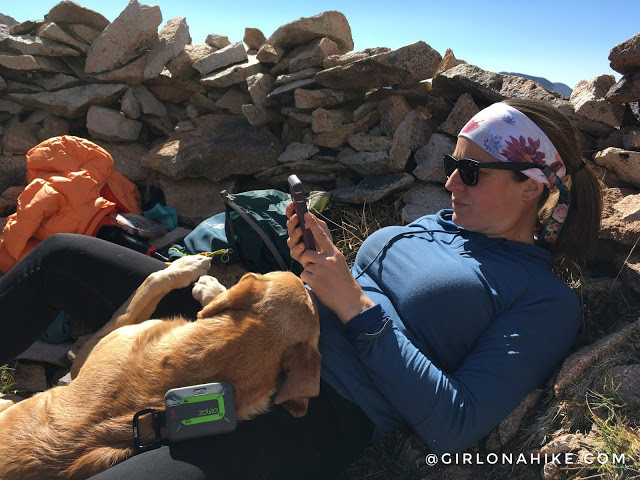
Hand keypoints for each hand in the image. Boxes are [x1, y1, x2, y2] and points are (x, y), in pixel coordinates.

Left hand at [286, 203, 373, 322]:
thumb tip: (315, 245)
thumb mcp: (339, 263)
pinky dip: (309, 279)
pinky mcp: (314, 280)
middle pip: (308, 251)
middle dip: (307, 256)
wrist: (350, 300)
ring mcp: (321, 270)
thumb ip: (328, 253)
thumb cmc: (343, 281)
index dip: (313, 224)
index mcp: (334, 253)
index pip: (322, 236)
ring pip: (305, 263)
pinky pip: (304, 274)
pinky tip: (319, 284)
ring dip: (309, 270)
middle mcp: (328, 259)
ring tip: (320, 277)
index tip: (306, 214)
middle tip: (312, 260)